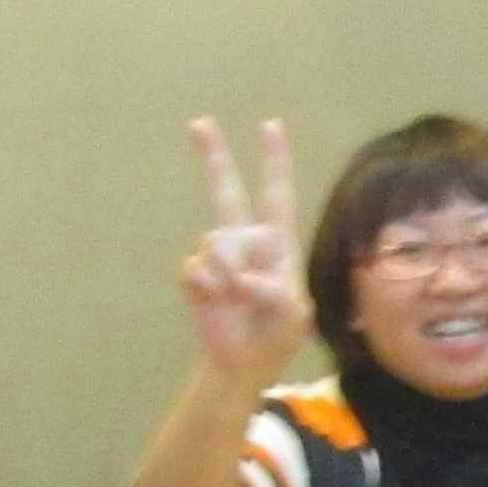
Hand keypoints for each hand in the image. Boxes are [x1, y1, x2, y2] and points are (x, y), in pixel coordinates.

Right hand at [180, 116, 313, 392]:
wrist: (242, 364)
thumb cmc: (275, 335)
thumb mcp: (292, 314)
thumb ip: (274, 291)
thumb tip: (241, 278)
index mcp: (278, 244)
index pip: (277, 195)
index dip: (274, 162)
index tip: (270, 126)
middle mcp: (245, 241)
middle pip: (226, 191)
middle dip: (214, 156)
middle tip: (199, 122)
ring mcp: (217, 256)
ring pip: (216, 242)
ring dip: (229, 275)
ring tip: (237, 301)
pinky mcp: (195, 275)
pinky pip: (195, 268)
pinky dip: (208, 289)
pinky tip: (216, 305)